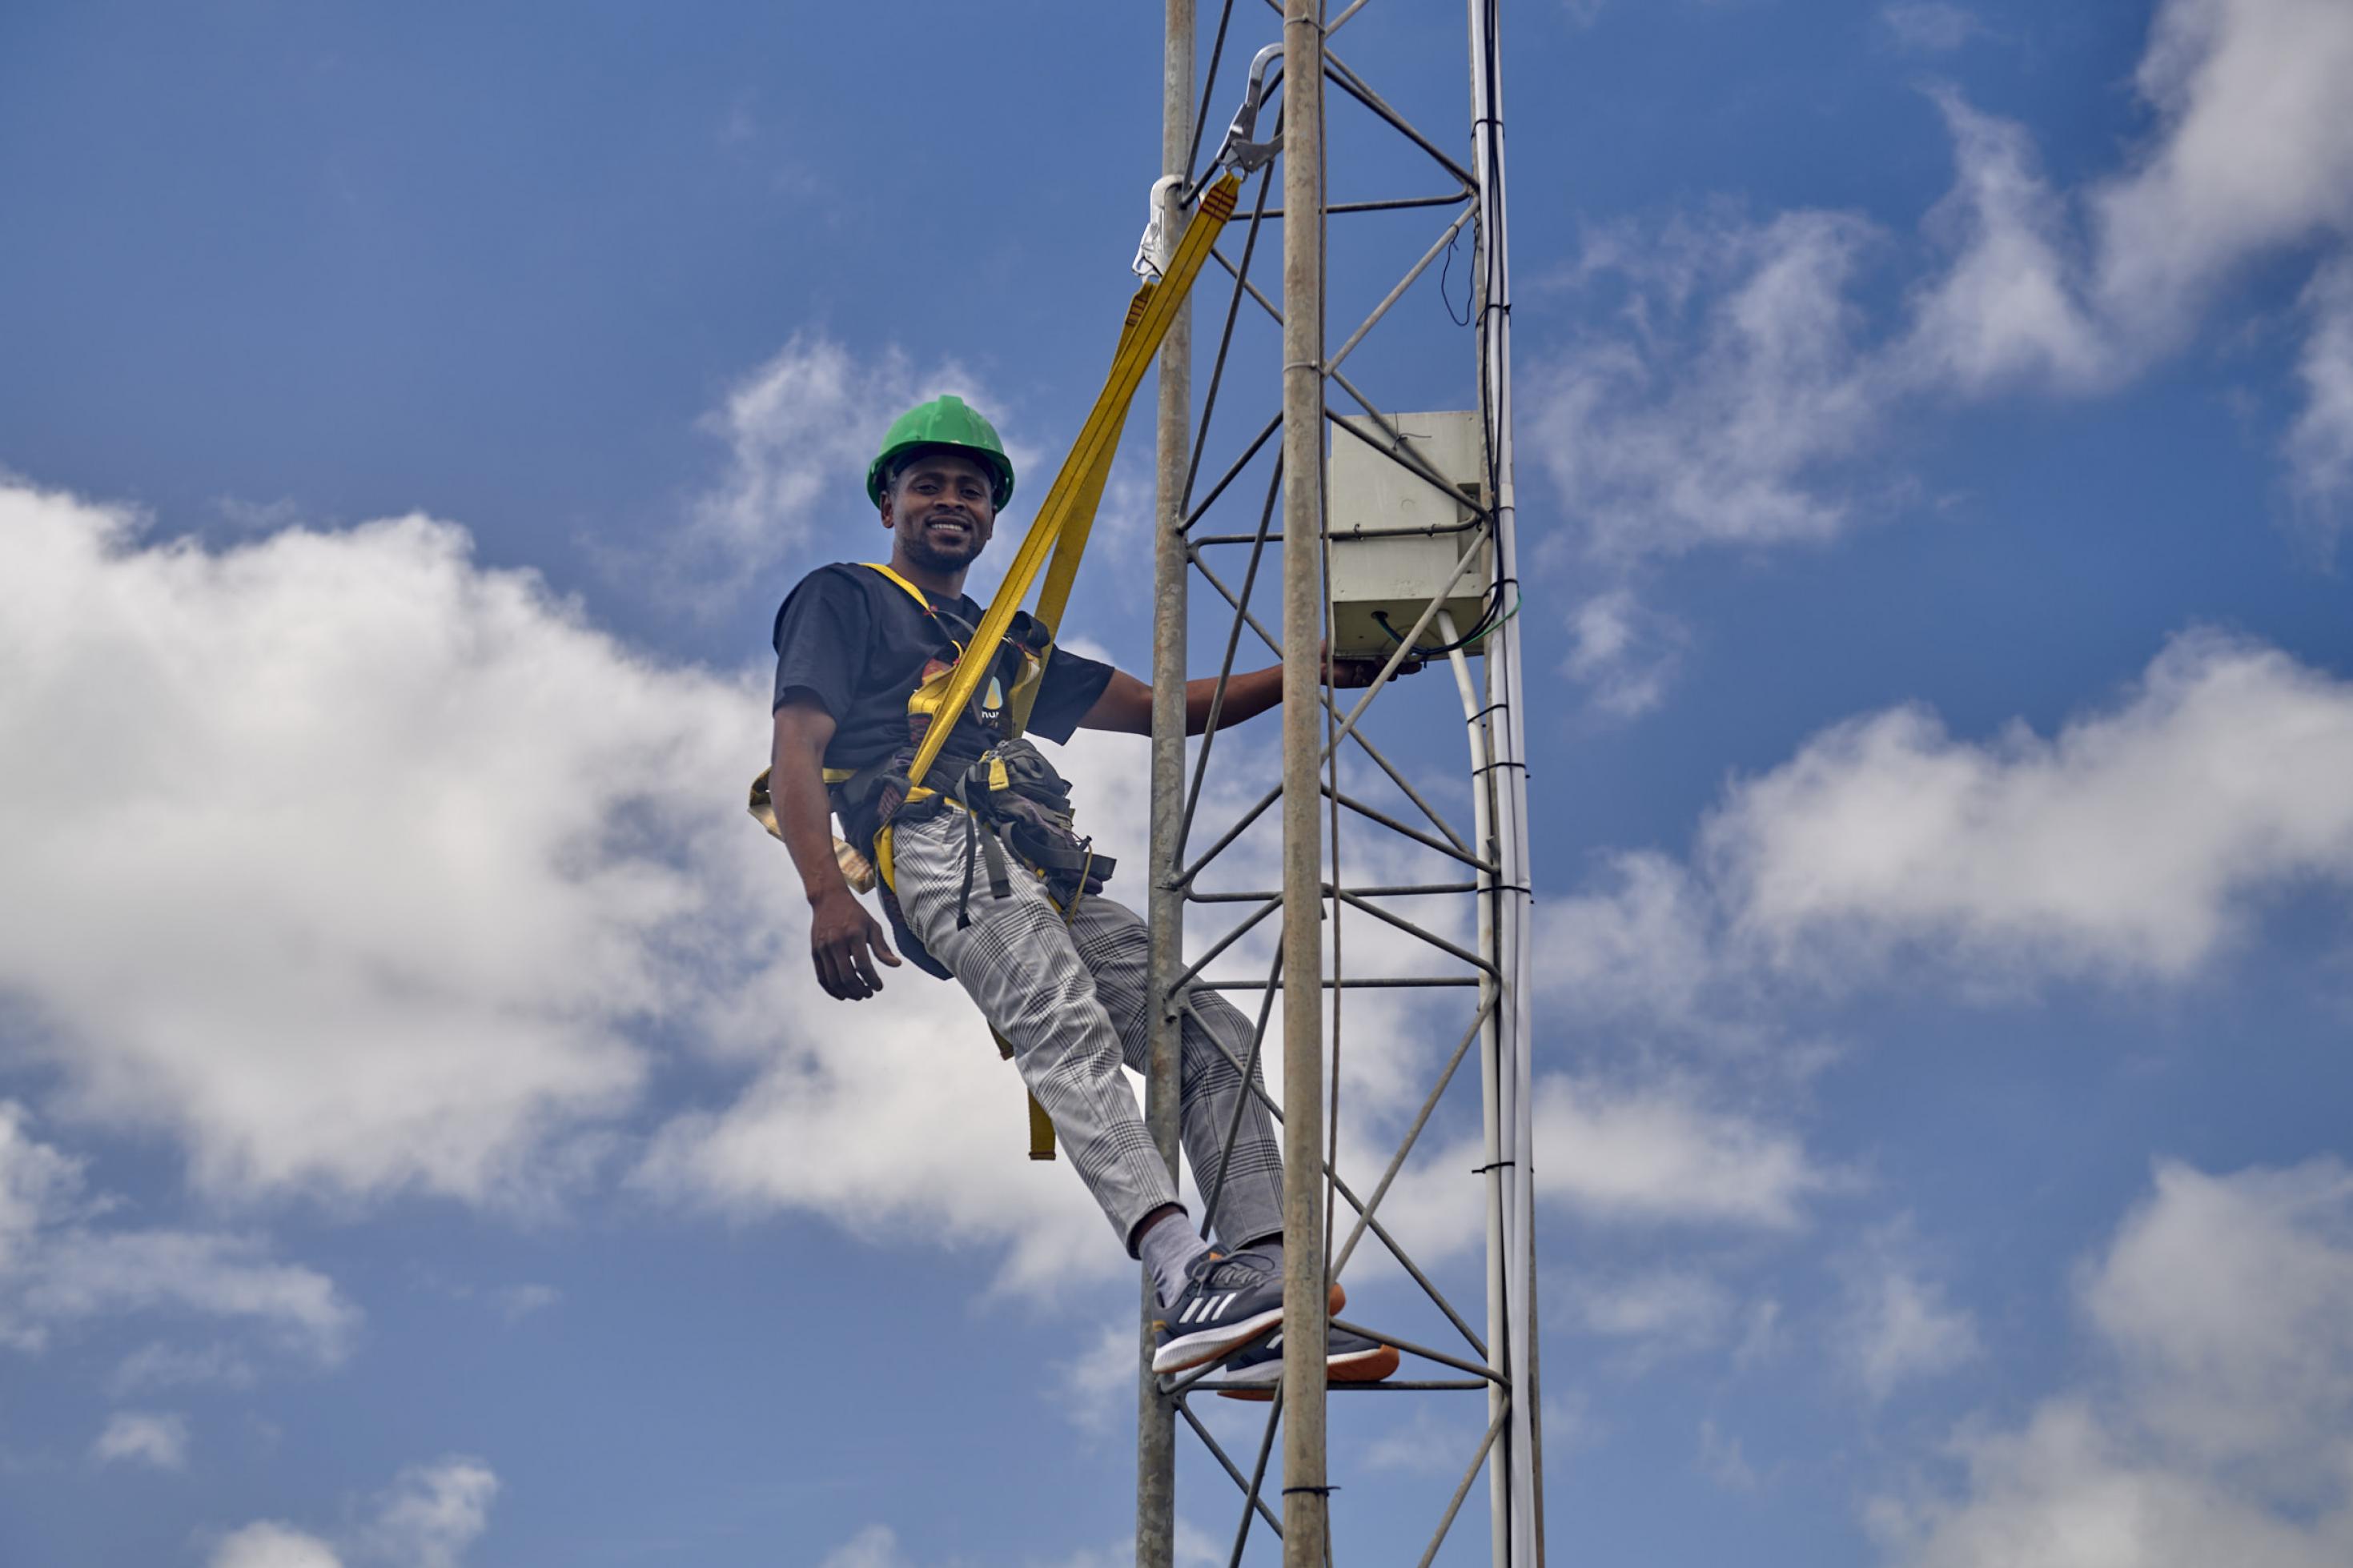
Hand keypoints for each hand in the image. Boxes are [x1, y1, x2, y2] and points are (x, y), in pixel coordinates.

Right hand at [809, 885, 900, 1000]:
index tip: (879, 987)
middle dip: (860, 990)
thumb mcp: (872, 926)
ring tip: (859, 995)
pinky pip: (821, 977)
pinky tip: (843, 995)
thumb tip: (896, 965)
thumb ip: (882, 947)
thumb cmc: (855, 914)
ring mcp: (823, 948)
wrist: (828, 899)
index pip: (863, 965)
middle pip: (847, 976)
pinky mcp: (815, 952)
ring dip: (847, 992)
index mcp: (854, 935)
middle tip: (869, 994)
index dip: (872, 980)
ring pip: (833, 980)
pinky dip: (832, 990)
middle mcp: (836, 942)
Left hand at [1322, 638, 1423, 689]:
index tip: (1417, 651)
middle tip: (1413, 666)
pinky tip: (1358, 669)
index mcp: (1375, 646)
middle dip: (1407, 666)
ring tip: (1377, 662)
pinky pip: (1372, 681)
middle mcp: (1375, 659)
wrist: (1317, 659)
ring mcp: (1370, 671)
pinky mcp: (1362, 681)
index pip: (1396, 649)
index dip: (1408, 651)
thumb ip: (1364, 630)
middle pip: (1398, 665)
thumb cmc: (1332, 642)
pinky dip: (1367, 675)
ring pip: (1387, 674)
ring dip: (1385, 669)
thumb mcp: (1350, 633)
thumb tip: (1378, 616)